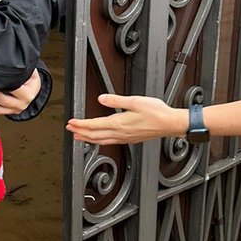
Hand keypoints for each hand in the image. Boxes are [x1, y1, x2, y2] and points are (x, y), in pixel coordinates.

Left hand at [0, 69, 41, 115]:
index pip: (14, 88)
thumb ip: (21, 66)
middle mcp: (24, 102)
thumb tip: (8, 60)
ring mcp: (18, 108)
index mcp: (29, 92)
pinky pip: (0, 112)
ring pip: (1, 109)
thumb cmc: (30, 77)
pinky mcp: (12, 111)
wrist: (34, 86)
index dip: (2, 84)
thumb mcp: (29, 70)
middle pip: (5, 100)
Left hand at [67, 94, 183, 144]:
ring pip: (101, 141)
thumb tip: (101, 98)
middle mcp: (120, 133)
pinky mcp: (130, 139)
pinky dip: (100, 141)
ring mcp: (125, 138)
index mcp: (119, 123)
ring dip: (88, 139)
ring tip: (79, 136)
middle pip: (95, 135)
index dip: (81, 124)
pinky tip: (99, 139)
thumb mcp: (135, 101)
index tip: (71, 122)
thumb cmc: (156, 112)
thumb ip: (116, 100)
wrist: (170, 124)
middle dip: (80, 132)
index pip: (94, 125)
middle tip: (70, 129)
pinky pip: (110, 142)